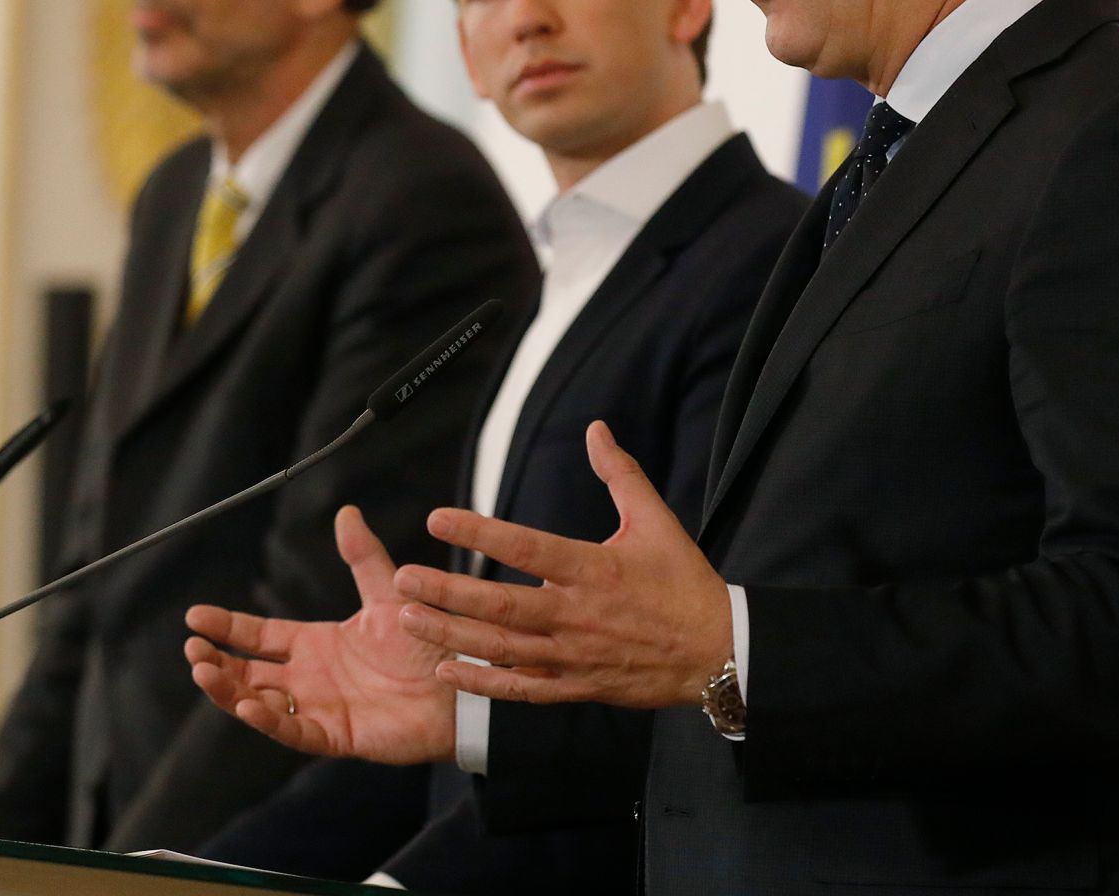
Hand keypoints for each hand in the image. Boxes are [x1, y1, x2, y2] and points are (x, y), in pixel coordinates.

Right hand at [184, 505, 456, 763]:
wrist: (461, 683)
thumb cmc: (427, 642)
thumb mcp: (387, 594)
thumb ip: (363, 557)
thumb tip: (346, 513)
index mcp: (317, 644)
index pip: (259, 635)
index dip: (227, 625)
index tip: (194, 615)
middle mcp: (311, 678)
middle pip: (248, 671)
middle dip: (216, 661)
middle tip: (192, 648)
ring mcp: (319, 708)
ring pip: (259, 703)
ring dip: (229, 691)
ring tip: (204, 671)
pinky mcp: (335, 734)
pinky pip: (293, 730)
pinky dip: (268, 721)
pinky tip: (246, 705)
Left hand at [395, 420, 732, 709]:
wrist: (716, 652)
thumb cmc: (685, 583)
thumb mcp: (657, 521)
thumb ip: (620, 474)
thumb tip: (596, 429)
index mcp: (596, 570)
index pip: (527, 547)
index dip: (480, 533)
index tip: (438, 519)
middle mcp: (578, 615)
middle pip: (501, 606)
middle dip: (447, 593)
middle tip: (403, 579)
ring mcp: (575, 656)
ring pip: (502, 649)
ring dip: (452, 635)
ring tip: (408, 619)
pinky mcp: (577, 686)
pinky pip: (522, 688)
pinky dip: (484, 683)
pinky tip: (448, 671)